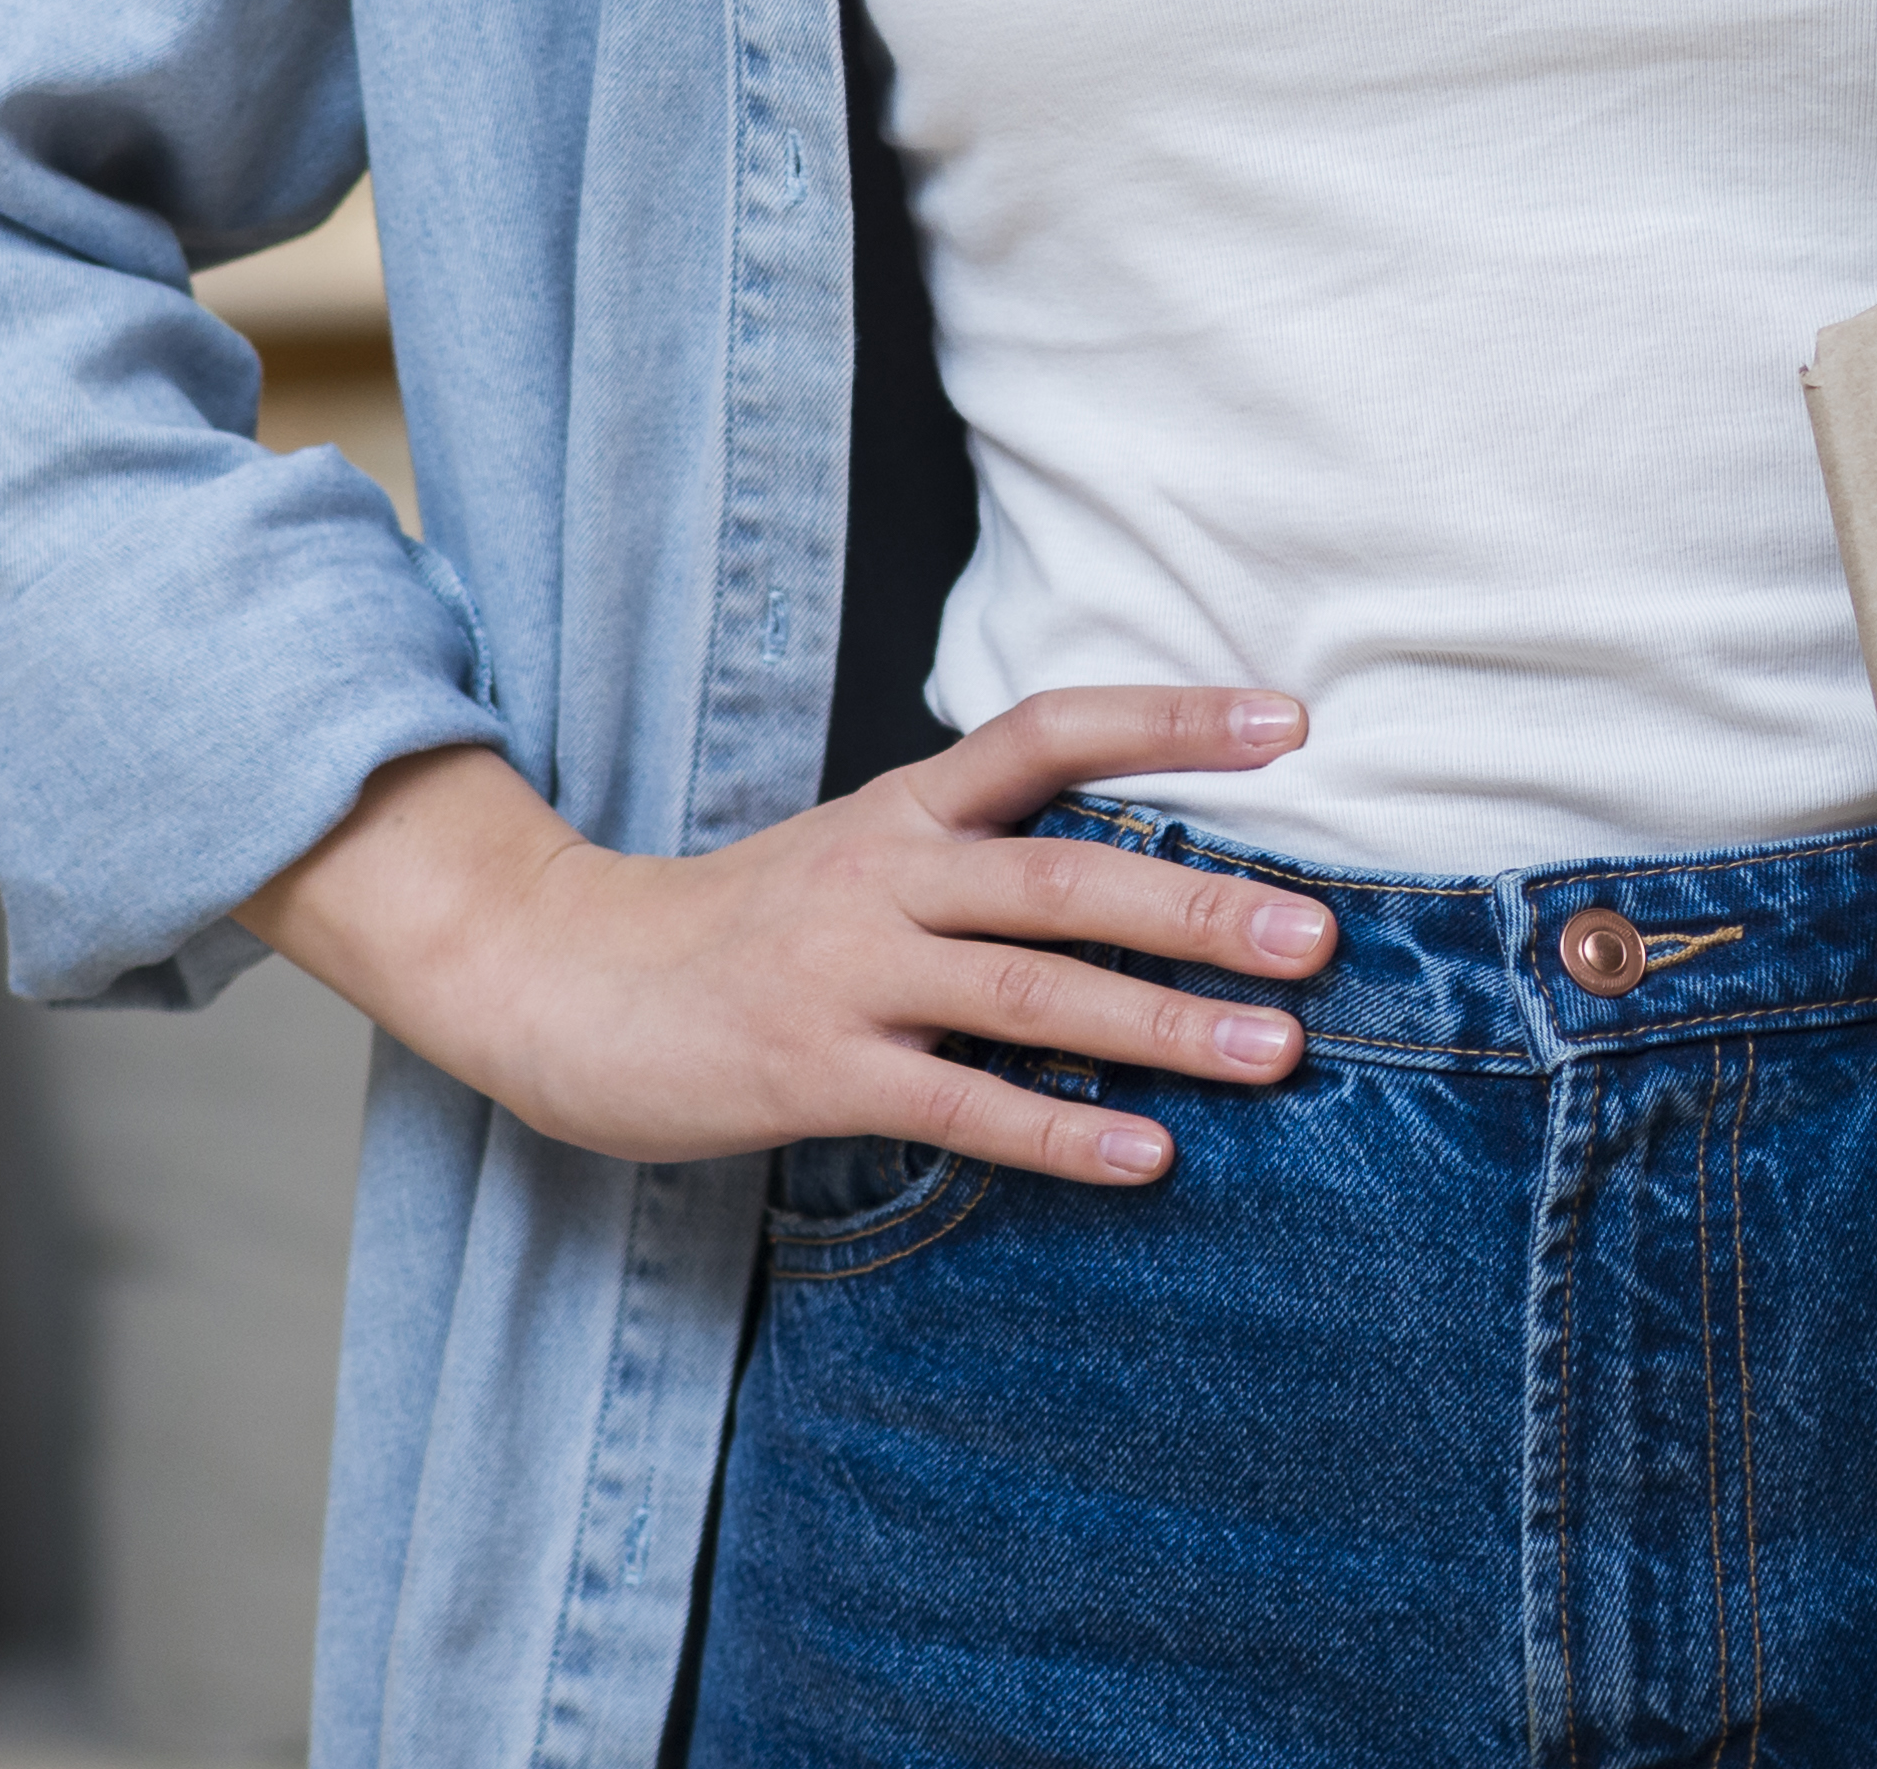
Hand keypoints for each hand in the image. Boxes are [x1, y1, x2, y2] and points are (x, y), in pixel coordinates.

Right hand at [232, 686, 1341, 1187]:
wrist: (556, 978)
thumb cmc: (737, 925)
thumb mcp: (858, 850)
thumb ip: (976, 851)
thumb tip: (1142, 866)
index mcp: (906, 806)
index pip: (1051, 729)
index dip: (1172, 718)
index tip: (1293, 721)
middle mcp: (885, 874)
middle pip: (1065, 875)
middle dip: (1202, 905)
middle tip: (1320, 935)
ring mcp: (846, 974)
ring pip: (1030, 993)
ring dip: (1164, 1026)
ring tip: (1277, 1050)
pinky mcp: (808, 1073)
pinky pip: (957, 1104)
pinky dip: (1059, 1131)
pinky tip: (1147, 1158)